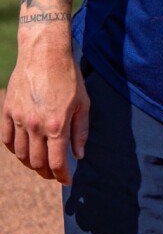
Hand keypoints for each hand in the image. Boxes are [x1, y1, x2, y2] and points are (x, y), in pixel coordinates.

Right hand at [2, 46, 89, 183]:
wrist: (44, 53)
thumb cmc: (68, 77)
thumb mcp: (83, 104)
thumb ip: (81, 131)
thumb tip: (79, 155)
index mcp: (57, 125)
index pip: (57, 162)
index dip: (62, 176)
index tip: (67, 180)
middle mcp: (36, 125)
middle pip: (37, 162)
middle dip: (47, 173)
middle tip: (54, 174)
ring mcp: (19, 118)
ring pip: (21, 154)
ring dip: (30, 164)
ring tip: (40, 165)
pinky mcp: (8, 110)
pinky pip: (7, 139)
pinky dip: (14, 150)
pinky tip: (22, 152)